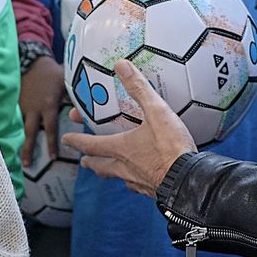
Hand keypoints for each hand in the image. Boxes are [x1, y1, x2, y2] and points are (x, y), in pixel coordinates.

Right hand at [19, 54, 64, 165]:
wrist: (30, 61)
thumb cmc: (52, 72)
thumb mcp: (66, 82)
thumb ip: (75, 97)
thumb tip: (88, 110)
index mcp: (48, 105)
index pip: (50, 128)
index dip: (51, 143)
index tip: (52, 158)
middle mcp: (34, 109)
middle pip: (30, 132)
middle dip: (28, 149)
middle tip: (28, 165)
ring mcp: (22, 107)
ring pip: (21, 128)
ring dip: (20, 143)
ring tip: (18, 158)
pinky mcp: (15, 104)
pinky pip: (14, 120)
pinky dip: (12, 131)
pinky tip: (9, 142)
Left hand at [62, 59, 196, 197]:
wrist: (190, 181)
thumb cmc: (171, 148)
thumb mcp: (156, 112)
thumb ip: (139, 89)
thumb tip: (122, 66)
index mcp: (121, 148)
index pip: (91, 144)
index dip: (76, 141)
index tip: (66, 139)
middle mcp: (124, 167)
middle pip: (100, 165)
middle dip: (90, 161)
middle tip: (83, 160)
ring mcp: (137, 181)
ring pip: (116, 176)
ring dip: (108, 171)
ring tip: (106, 169)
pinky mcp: (152, 190)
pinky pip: (135, 185)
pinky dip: (131, 181)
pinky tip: (137, 179)